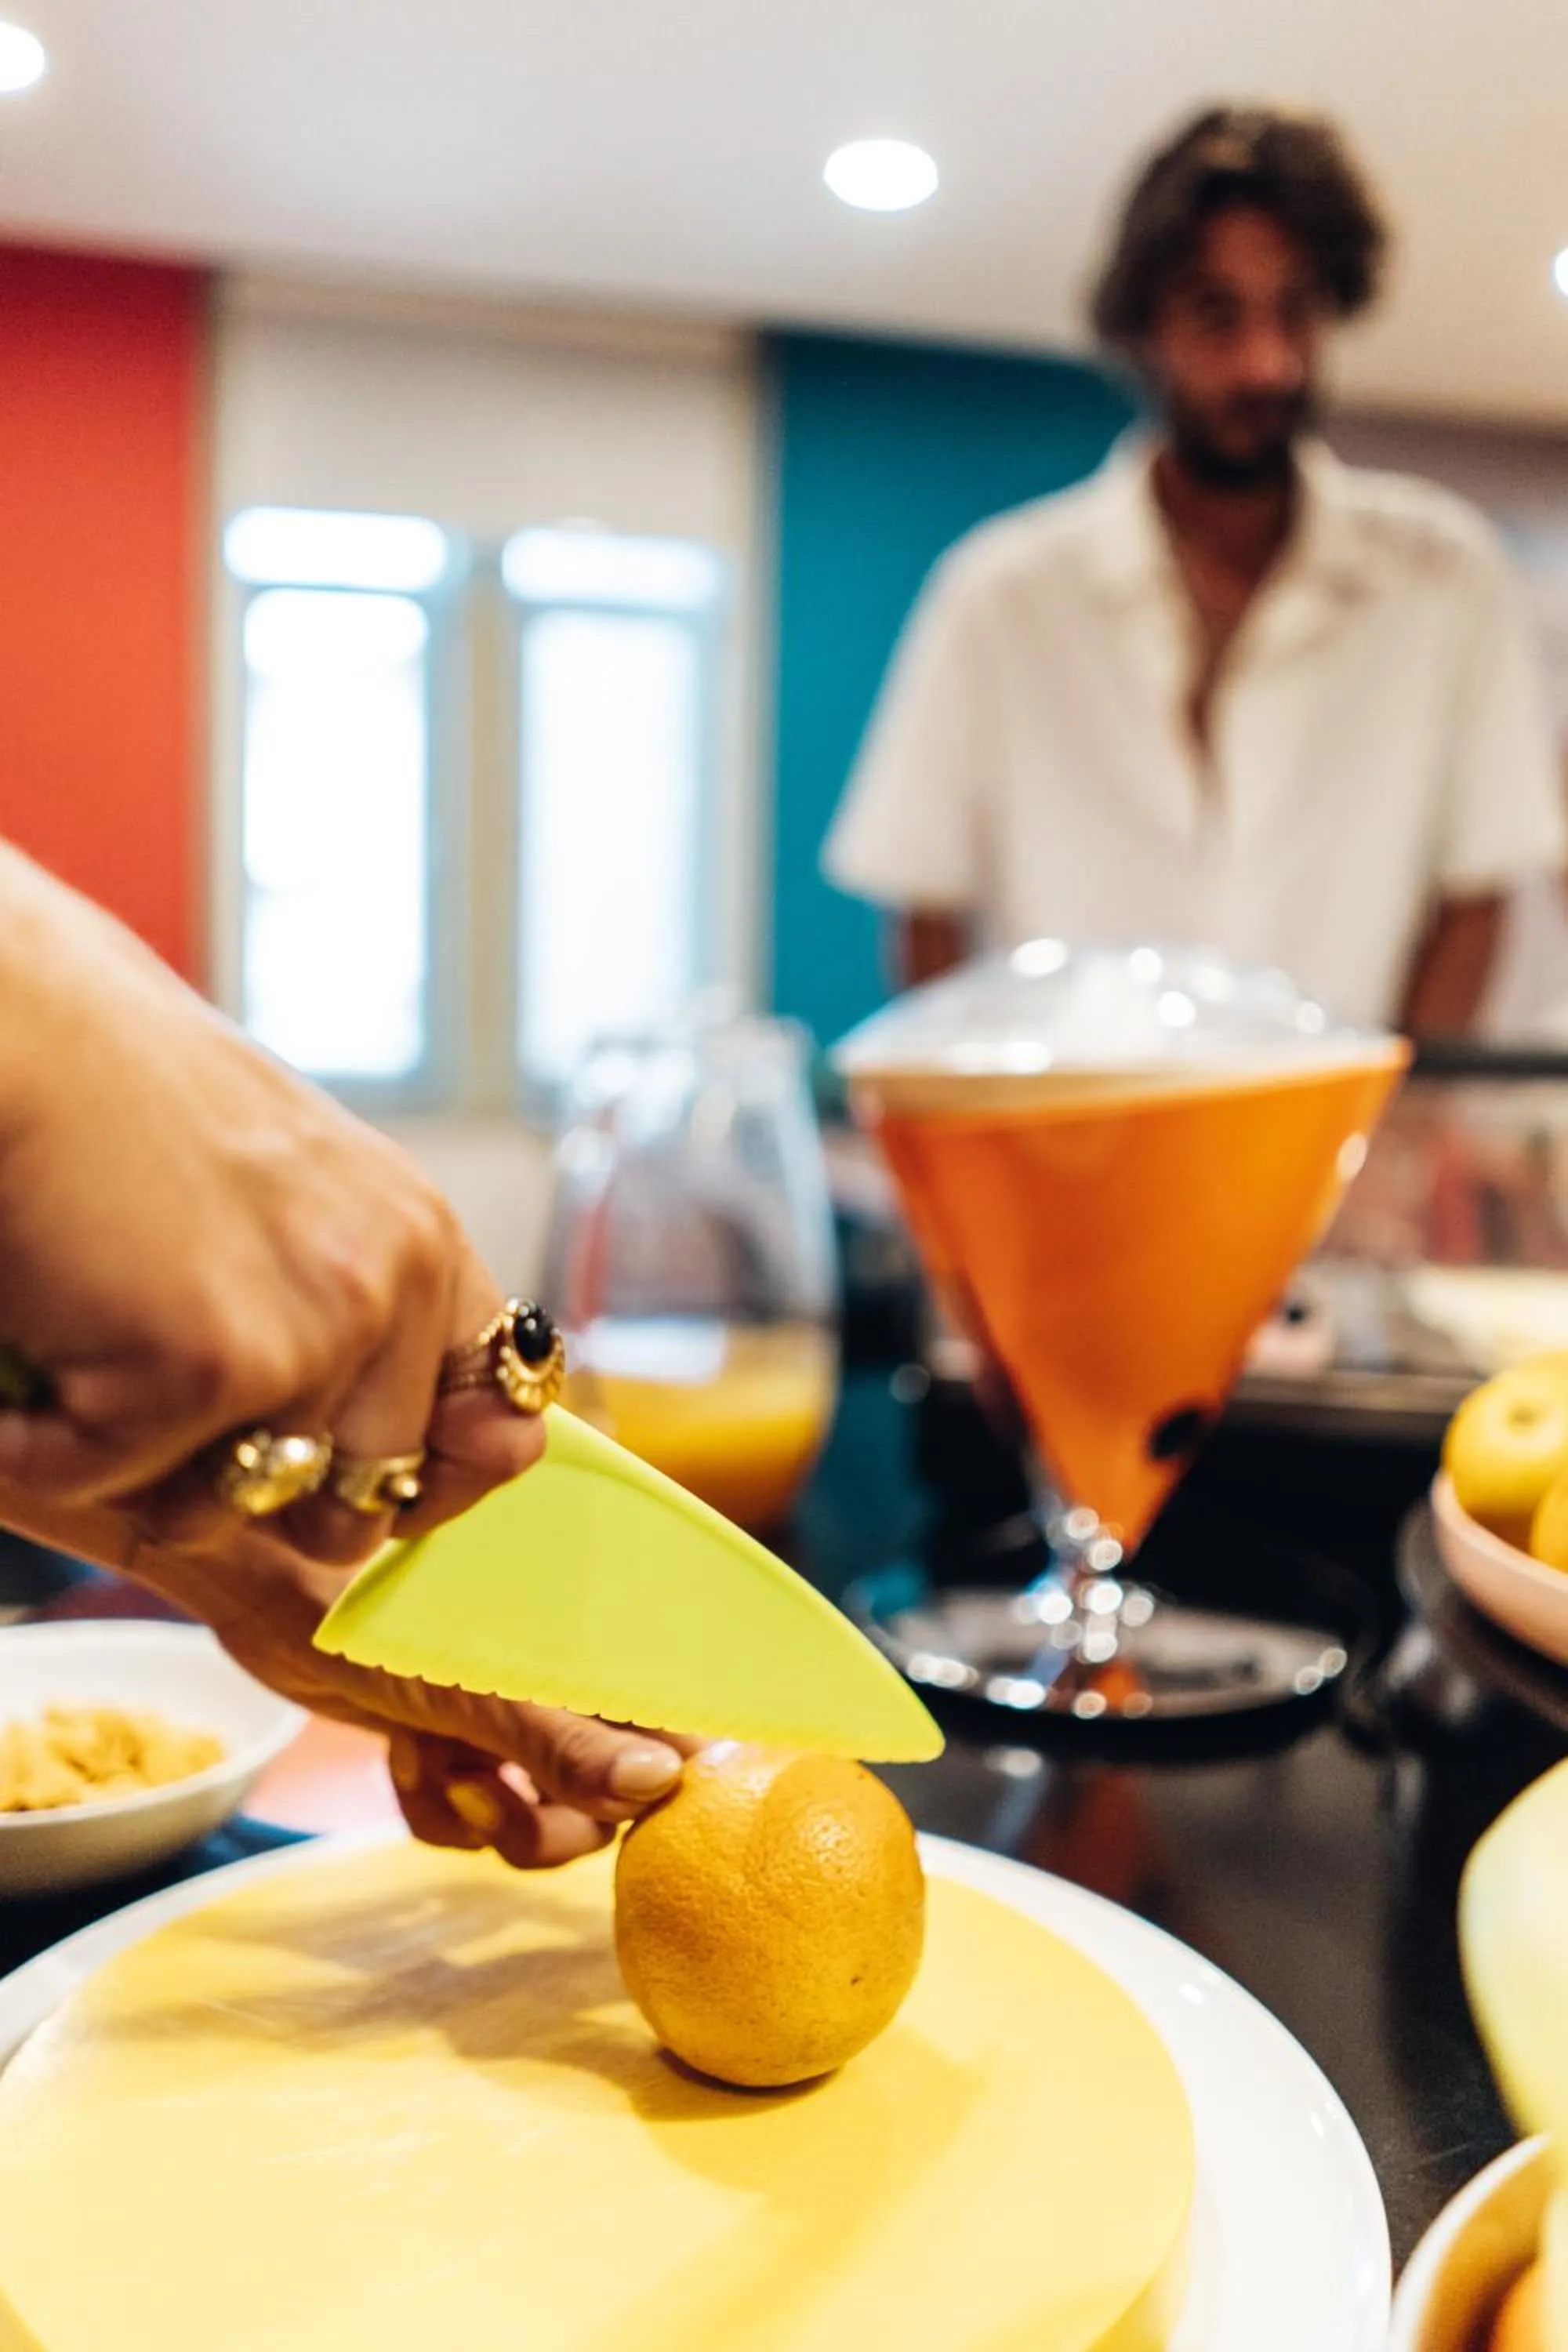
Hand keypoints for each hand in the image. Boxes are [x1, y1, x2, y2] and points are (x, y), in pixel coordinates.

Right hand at [0, 846, 535, 1562]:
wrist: (19, 1025)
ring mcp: (315, 1325)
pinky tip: (32, 1350)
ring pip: (230, 1507)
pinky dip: (45, 1442)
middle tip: (158, 1401)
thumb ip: (359, 1308)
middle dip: (252, 1491)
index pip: (499, 1418)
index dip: (431, 1482)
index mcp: (419, 1237)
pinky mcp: (214, 1363)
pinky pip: (120, 1483)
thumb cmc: (119, 1105)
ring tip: (86, 1343)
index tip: (354, 1490)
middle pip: (357, 1507)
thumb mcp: (291, 1200)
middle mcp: (394, 1280)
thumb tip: (447, 1464)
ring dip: (136, 1460)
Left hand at [0, 1476, 692, 1867]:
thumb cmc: (377, 1613)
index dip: (670, 1784)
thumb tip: (658, 1786)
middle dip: (554, 1825)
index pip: (678, 1725)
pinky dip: (436, 1807)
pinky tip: (402, 1760)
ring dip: (486, 1818)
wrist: (265, 1587)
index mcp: (595, 1649)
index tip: (642, 1822)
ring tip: (438, 1773)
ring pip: (539, 1817)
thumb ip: (566, 1743)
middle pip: (611, 1798)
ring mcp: (508, 1714)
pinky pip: (471, 1818)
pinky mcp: (453, 1740)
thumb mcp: (477, 1691)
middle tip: (496, 1809)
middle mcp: (563, 1681)